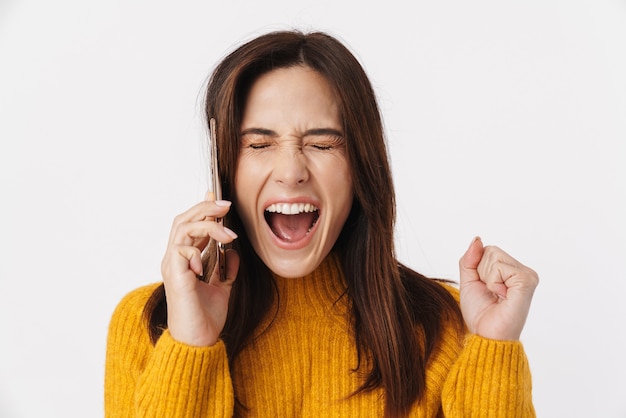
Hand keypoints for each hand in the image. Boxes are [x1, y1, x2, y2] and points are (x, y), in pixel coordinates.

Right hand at [161, 195, 239, 346]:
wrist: (199, 342)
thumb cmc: (205, 318)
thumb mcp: (222, 287)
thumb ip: (226, 269)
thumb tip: (233, 251)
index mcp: (183, 260)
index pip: (189, 225)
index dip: (202, 209)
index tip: (216, 197)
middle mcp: (174, 260)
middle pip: (182, 220)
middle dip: (205, 208)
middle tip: (225, 205)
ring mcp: (173, 267)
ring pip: (182, 229)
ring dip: (207, 224)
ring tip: (227, 233)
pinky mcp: (175, 276)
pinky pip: (181, 250)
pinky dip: (197, 250)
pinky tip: (207, 264)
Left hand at [459, 237, 537, 340]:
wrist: (487, 335)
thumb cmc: (480, 313)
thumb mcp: (469, 281)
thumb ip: (470, 259)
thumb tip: (477, 239)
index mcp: (512, 270)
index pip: (486, 250)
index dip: (477, 268)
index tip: (486, 288)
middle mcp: (523, 271)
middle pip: (490, 250)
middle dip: (481, 272)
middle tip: (491, 293)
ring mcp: (527, 275)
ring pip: (493, 256)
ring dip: (487, 278)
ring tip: (497, 295)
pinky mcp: (527, 280)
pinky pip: (498, 267)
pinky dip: (493, 282)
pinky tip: (502, 296)